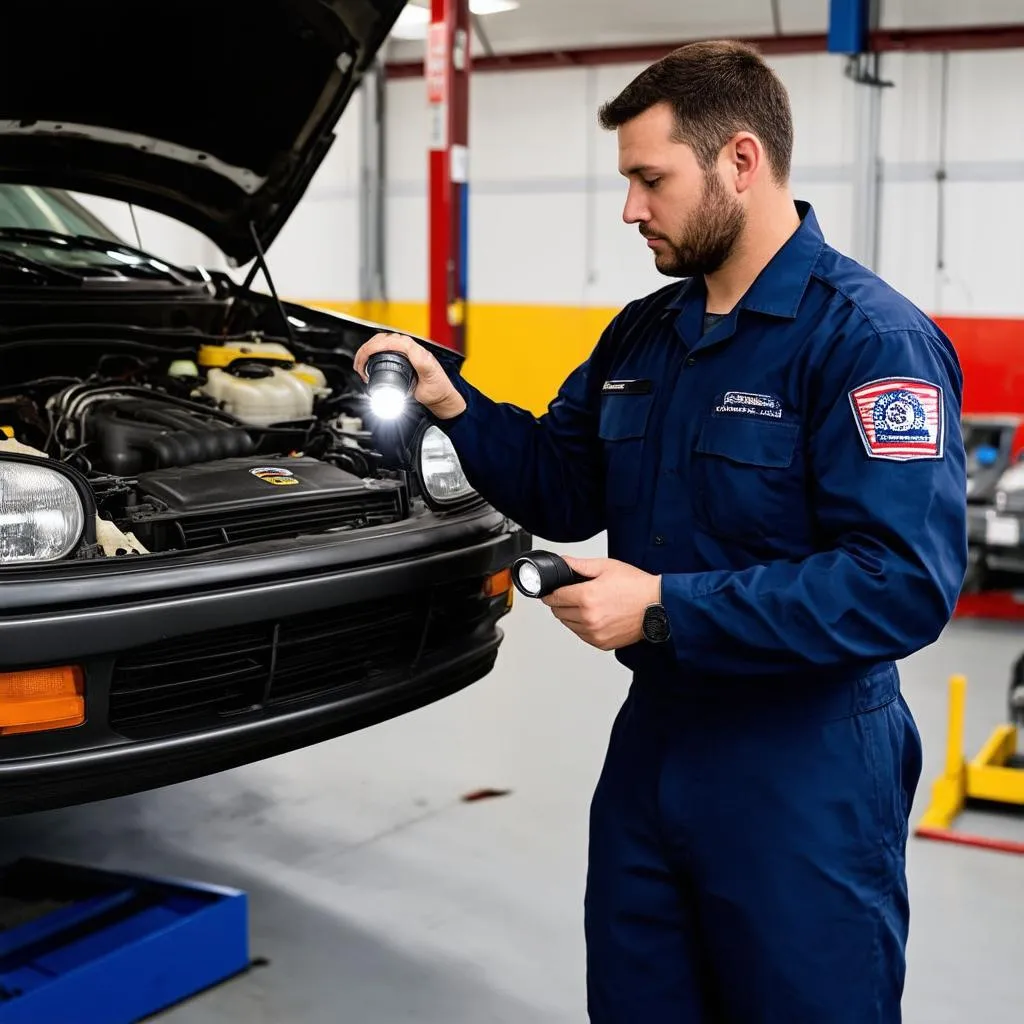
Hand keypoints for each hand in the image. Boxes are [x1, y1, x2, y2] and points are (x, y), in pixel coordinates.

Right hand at [353, 332, 466, 420]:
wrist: (442, 395)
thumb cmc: (439, 387)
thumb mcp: (431, 374)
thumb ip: (423, 364)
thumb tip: (412, 352)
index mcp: (416, 350)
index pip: (391, 341)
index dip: (374, 348)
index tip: (364, 358)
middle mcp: (410, 348)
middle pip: (382, 340)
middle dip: (366, 350)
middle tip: (358, 365)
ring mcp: (405, 352)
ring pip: (380, 343)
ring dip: (366, 351)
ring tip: (359, 366)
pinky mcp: (401, 358)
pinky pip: (383, 349)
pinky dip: (371, 354)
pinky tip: (366, 364)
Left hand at [542, 556, 660, 650]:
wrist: (658, 605)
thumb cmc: (637, 587)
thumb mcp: (607, 567)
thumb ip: (581, 565)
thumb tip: (564, 562)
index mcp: (587, 597)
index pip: (555, 598)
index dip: (551, 593)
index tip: (550, 592)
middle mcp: (589, 618)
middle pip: (558, 613)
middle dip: (560, 603)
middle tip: (570, 596)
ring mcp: (595, 633)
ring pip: (568, 625)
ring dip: (570, 616)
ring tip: (585, 605)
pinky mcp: (602, 643)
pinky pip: (581, 635)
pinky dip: (582, 627)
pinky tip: (593, 616)